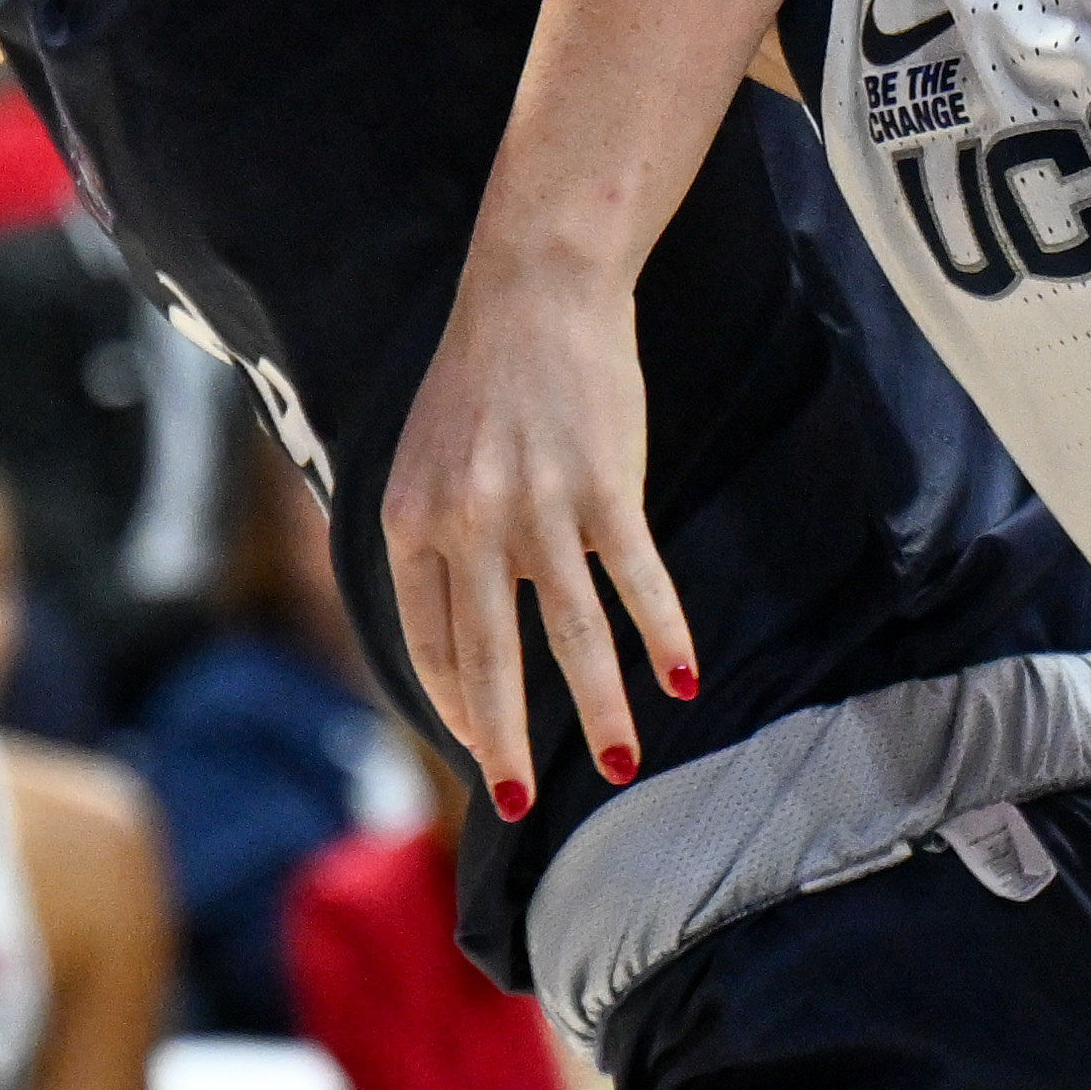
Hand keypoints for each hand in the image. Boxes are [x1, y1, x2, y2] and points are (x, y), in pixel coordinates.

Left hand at [380, 235, 689, 821]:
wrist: (535, 286)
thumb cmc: (481, 376)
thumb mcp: (424, 458)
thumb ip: (432, 539)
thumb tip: (451, 626)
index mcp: (411, 520)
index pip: (428, 641)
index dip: (455, 705)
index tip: (478, 750)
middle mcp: (467, 523)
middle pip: (489, 656)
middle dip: (506, 740)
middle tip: (518, 803)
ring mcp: (537, 507)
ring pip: (570, 633)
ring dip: (600, 709)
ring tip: (620, 767)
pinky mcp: (602, 486)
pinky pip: (635, 579)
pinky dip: (661, 633)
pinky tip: (680, 678)